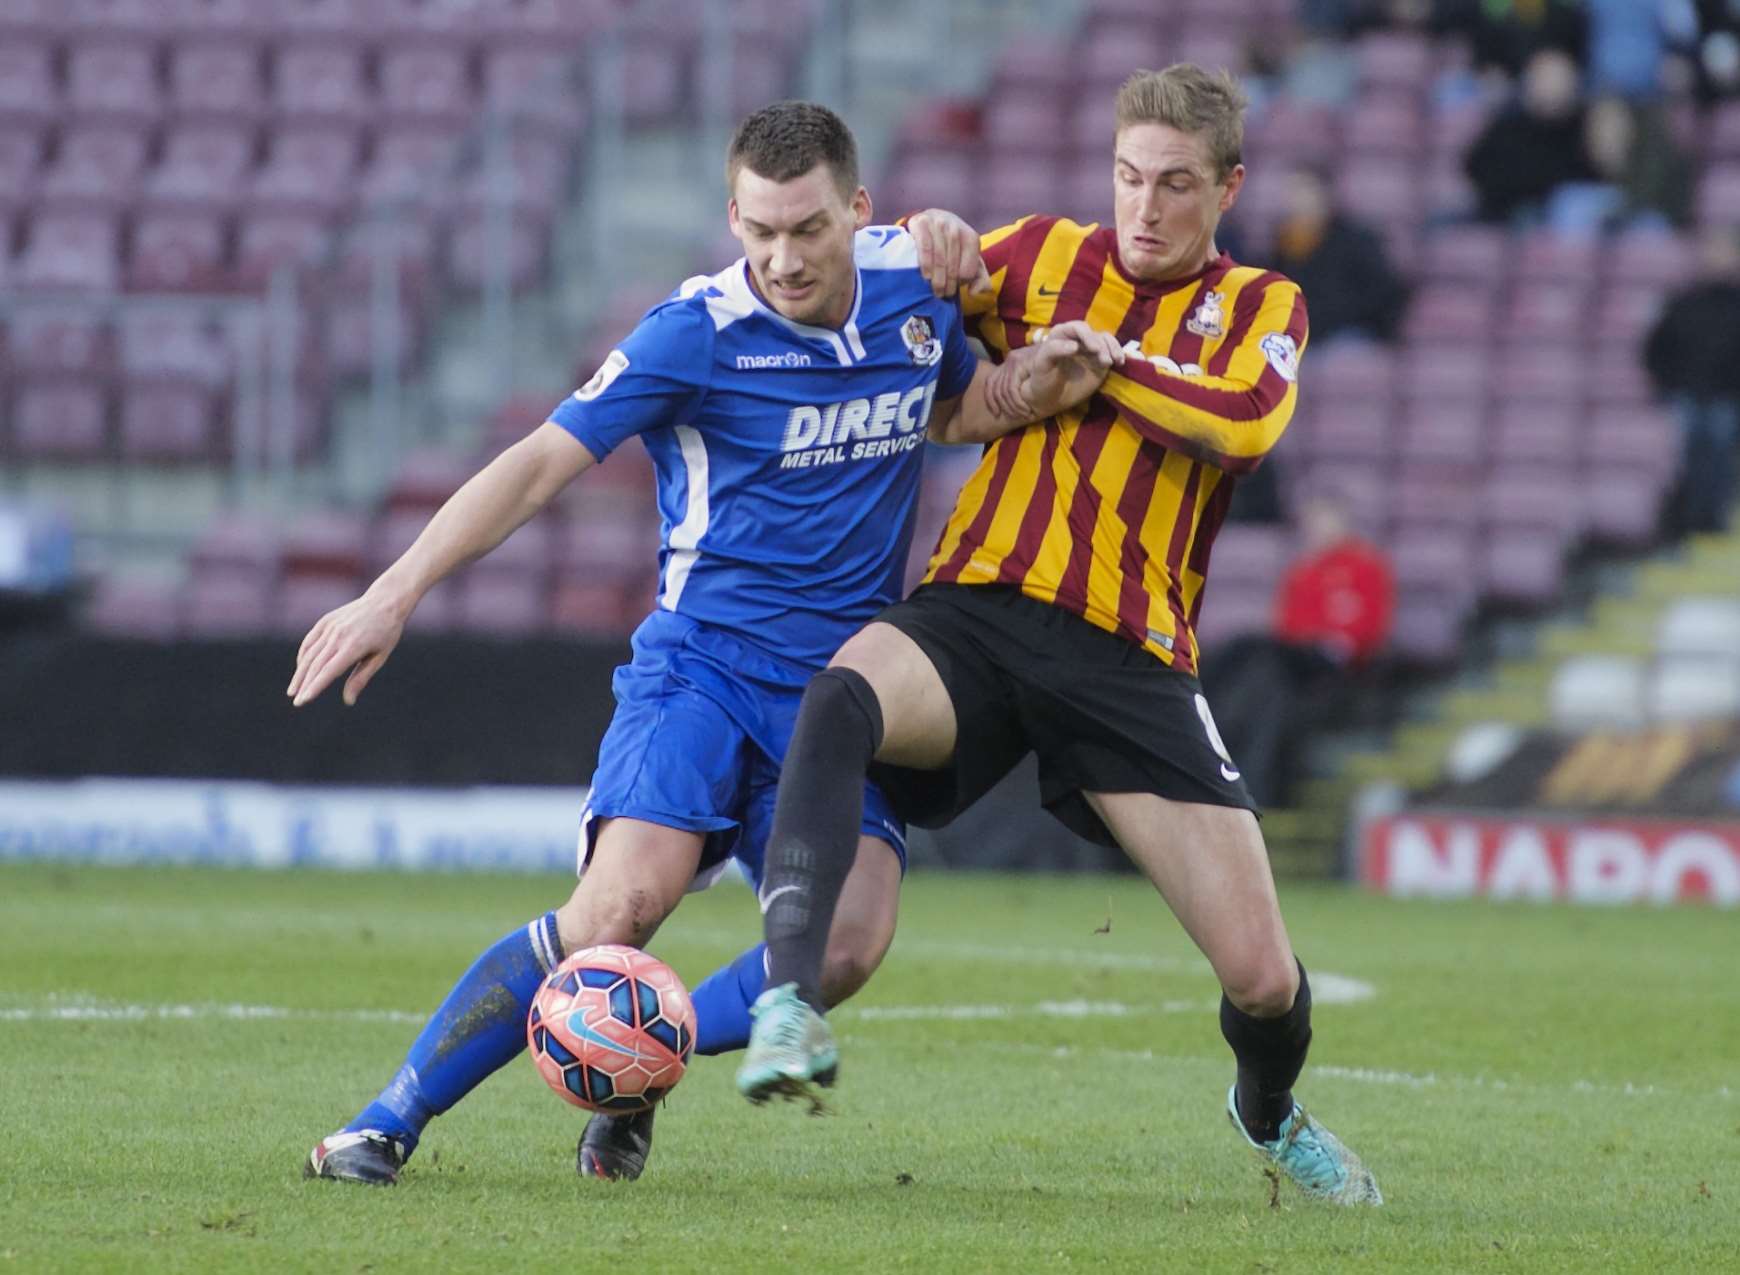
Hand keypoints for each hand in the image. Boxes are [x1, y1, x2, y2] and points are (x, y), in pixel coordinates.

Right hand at [286, 589, 409, 706]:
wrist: (385, 601)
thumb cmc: (387, 632)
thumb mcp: (379, 657)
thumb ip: (361, 678)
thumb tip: (348, 701)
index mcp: (353, 646)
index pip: (328, 671)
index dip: (314, 687)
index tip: (303, 701)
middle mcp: (338, 636)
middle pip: (315, 665)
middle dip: (304, 685)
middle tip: (297, 702)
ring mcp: (330, 627)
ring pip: (309, 654)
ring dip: (300, 673)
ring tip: (293, 690)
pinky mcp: (325, 621)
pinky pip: (309, 641)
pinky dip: (303, 656)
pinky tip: (301, 669)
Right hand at [907, 208, 990, 297]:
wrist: (931, 219)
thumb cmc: (951, 245)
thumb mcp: (968, 258)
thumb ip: (979, 277)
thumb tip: (974, 292)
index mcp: (971, 238)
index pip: (968, 270)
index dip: (961, 282)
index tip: (954, 288)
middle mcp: (956, 229)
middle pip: (953, 265)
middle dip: (948, 284)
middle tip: (942, 295)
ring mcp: (938, 224)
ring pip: (939, 258)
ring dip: (937, 279)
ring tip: (935, 291)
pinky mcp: (921, 223)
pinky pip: (925, 247)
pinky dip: (926, 264)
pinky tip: (926, 275)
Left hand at [1022, 320, 1124, 410]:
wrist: (1047, 397)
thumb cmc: (1041, 378)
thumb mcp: (1042, 364)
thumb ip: (1054, 350)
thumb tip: (1075, 346)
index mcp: (1061, 335)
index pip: (1077, 328)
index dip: (1087, 335)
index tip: (1093, 349)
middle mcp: (1077, 339)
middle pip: (1094, 334)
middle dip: (1101, 345)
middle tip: (1104, 361)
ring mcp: (1090, 350)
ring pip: (1106, 340)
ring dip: (1113, 348)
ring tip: (1114, 362)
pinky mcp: (1099, 361)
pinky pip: (1112, 352)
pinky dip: (1118, 354)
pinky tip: (1120, 362)